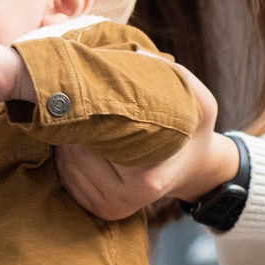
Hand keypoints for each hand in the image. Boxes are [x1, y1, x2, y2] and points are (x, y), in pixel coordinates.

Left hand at [57, 59, 233, 221]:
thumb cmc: (193, 132)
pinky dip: (65, 158)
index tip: (83, 93)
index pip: (96, 143)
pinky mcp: (99, 210)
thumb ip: (172, 76)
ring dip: (64, 140)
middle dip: (71, 126)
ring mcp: (110, 208)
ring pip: (66, 167)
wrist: (195, 170)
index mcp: (147, 179)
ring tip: (74, 117)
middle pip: (75, 155)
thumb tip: (134, 54)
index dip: (85, 116)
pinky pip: (67, 179)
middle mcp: (125, 200)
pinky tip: (75, 140)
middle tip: (71, 100)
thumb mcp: (199, 104)